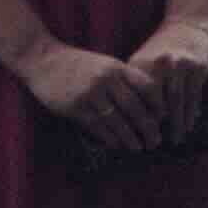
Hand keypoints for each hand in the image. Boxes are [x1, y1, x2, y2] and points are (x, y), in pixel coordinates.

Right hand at [13, 29, 152, 147]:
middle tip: (156, 141)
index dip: (158, 104)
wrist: (43, 59)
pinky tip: (117, 145)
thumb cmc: (77, 64)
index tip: (164, 118)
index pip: (147, 87)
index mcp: (117, 68)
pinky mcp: (75, 107)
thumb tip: (144, 104)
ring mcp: (90, 94)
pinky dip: (110, 138)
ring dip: (130, 137)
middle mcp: (106, 80)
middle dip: (148, 127)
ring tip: (139, 147)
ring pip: (117, 121)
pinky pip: (98, 127)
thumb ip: (123, 79)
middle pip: (135, 108)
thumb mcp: (104, 64)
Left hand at [131, 21, 207, 144]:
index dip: (141, 118)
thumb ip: (135, 85)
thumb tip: (129, 117)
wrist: (187, 26)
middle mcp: (163, 64)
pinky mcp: (200, 67)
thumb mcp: (141, 61)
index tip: (140, 134)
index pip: (141, 98)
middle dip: (161, 126)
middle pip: (162, 102)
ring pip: (181, 101)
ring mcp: (183, 65)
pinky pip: (195, 95)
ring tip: (177, 138)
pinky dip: (192, 111)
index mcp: (143, 64)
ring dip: (179, 123)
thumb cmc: (159, 48)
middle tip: (157, 144)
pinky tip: (190, 123)